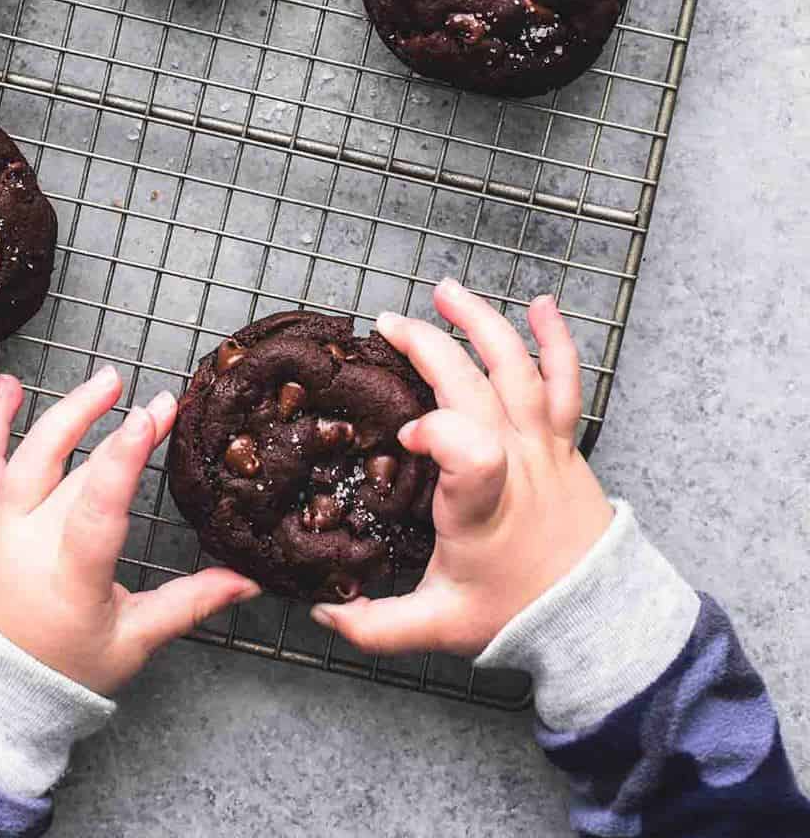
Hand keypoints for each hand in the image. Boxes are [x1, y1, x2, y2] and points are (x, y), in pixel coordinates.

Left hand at [0, 366, 259, 695]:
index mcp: (69, 579)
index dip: (124, 459)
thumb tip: (248, 581)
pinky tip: (8, 386)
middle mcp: (27, 546)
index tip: (151, 416)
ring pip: (28, 458)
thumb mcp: (132, 642)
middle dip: (120, 434)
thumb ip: (189, 604)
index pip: (96, 509)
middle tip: (158, 402)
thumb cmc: (63, 670)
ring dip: (67, 414)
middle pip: (74, 476)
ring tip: (106, 382)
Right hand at [312, 278, 612, 656]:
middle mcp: (514, 464)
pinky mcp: (562, 439)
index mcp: (481, 506)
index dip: (435, 431)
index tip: (404, 434)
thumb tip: (322, 610)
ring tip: (445, 292)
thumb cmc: (516, 612)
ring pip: (515, 368)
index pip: (470, 453)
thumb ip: (376, 623)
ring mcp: (541, 444)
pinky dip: (557, 338)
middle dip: (430, 347)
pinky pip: (566, 380)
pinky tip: (541, 303)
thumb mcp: (439, 625)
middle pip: (476, 388)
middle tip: (389, 324)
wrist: (595, 617)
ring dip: (480, 323)